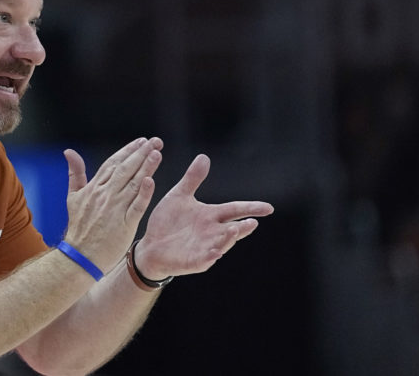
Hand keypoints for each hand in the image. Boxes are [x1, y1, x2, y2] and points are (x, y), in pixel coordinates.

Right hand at [62, 137, 162, 272]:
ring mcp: (115, 209)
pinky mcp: (124, 224)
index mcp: (94, 188)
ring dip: (145, 167)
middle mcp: (105, 195)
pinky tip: (151, 181)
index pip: (113, 163)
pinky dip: (143, 193)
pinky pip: (136, 206)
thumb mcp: (73, 197)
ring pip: (132, 184)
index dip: (128, 150)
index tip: (141, 141)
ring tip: (157, 153)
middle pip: (125, 169)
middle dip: (141, 153)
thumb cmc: (78, 227)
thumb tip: (69, 152)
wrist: (79, 256)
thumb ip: (75, 173)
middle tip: (155, 141)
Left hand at [135, 154, 274, 279]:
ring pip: (221, 244)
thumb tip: (204, 157)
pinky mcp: (192, 261)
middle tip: (253, 222)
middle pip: (232, 229)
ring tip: (234, 231)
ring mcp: (204, 248)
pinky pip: (203, 260)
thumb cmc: (167, 222)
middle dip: (242, 227)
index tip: (269, 208)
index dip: (251, 208)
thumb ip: (192, 179)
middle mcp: (212, 232)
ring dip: (228, 239)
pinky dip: (210, 256)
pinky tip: (215, 253)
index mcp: (211, 216)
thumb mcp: (179, 196)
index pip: (235, 210)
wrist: (149, 245)